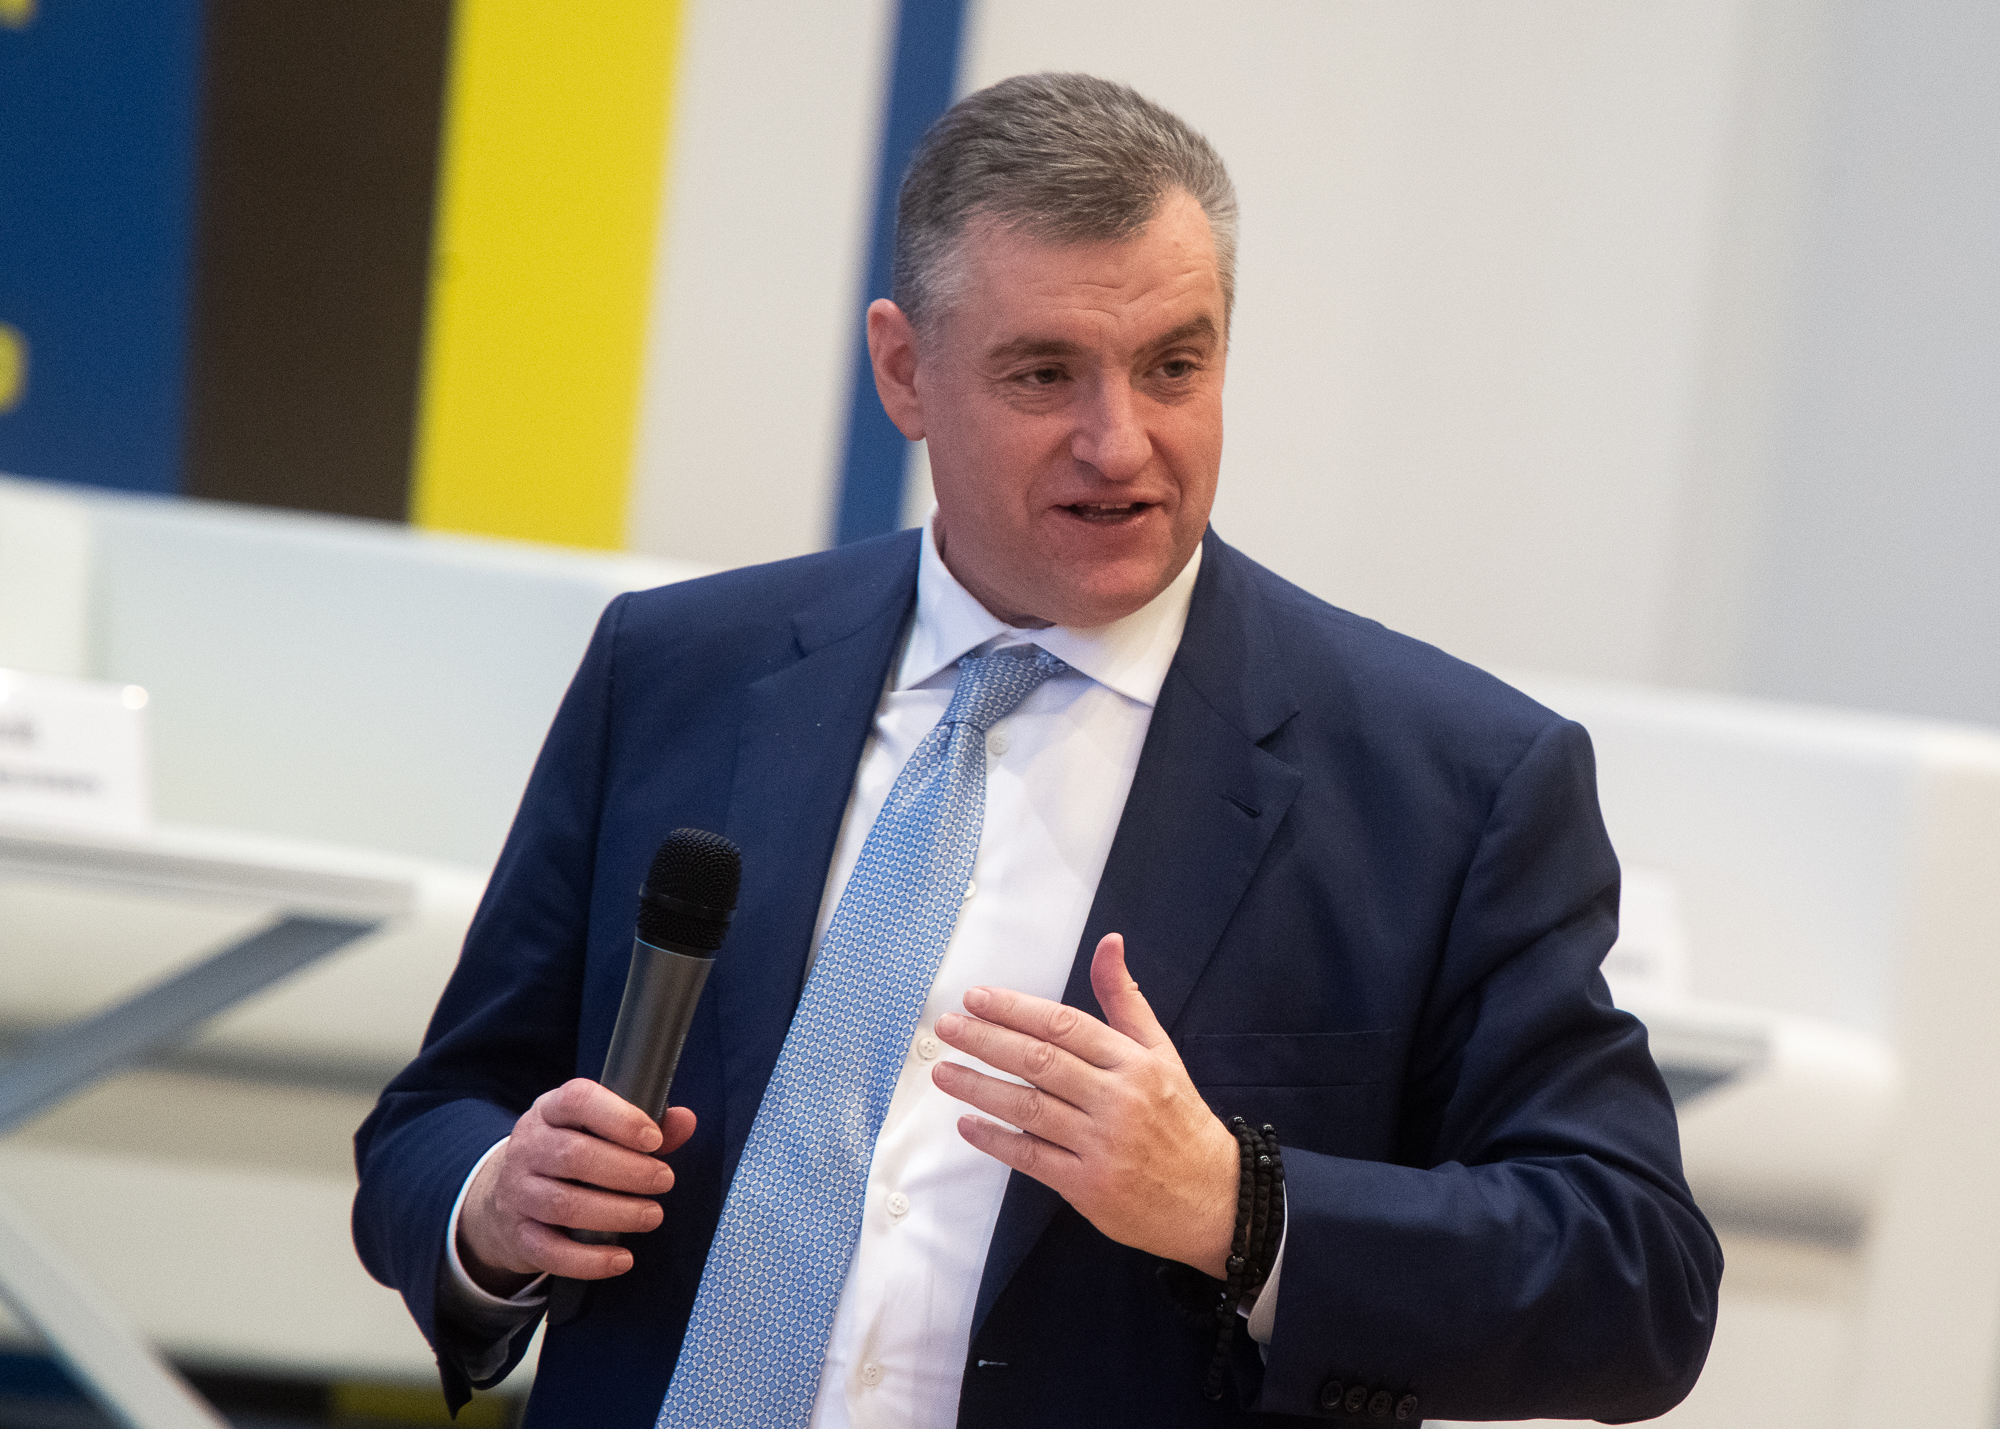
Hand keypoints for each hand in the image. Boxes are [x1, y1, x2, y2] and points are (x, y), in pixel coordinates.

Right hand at [457, 1078, 696, 1296]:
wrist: (507, 1196)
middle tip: (665, 1181)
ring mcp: (517, 1192)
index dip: (619, 1118)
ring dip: (616, 1214)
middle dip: (627, 1171)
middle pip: (574, 1156)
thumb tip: (685, 1121)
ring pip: (563, 1205)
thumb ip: (643, 1125)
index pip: (577, 1100)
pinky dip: (589, 1260)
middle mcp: (528, 1147)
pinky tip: (622, 1258)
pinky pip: (550, 1251)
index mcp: (551, 1110)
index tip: (654, 1139)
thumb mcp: (595, 1129)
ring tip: (652, 1215)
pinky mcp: (518, 1235)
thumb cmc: (567, 1156)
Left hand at [932, 933, 1238, 1275]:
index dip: (1016, 1009)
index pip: (1065, 1026)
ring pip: (1029, 1108)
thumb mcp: (1161, 1053)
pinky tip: (967, 1125)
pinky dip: (996, 1140)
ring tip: (943, 1071)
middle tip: (947, 1028)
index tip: (976, 998)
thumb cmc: (1180, 1120)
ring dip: (979, 1087)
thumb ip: (1125, 1000)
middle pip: (1040, 1062)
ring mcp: (1102, 1145)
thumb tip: (1109, 943)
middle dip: (986, 1041)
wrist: (1217, 1199)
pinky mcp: (1089, 1186)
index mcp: (1134, 1063)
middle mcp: (1118, 1100)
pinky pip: (1032, 1158)